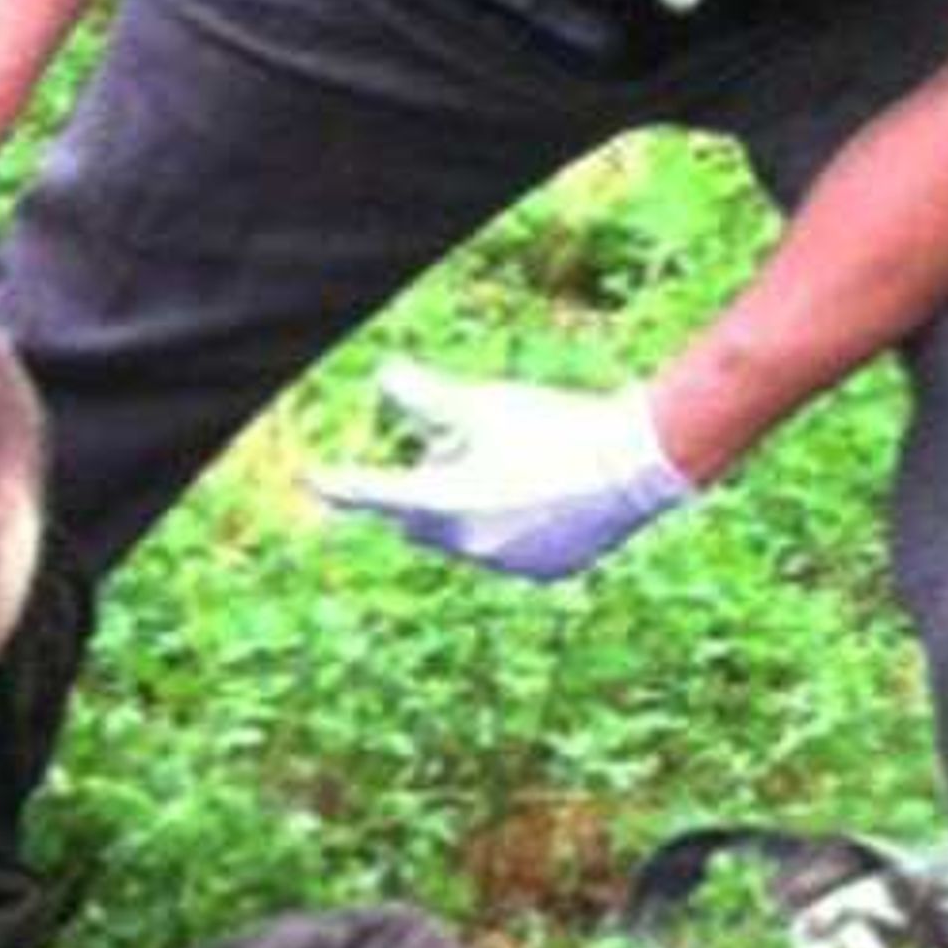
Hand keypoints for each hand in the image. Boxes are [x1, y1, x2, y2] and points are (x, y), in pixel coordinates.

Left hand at [309, 359, 696, 581]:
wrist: (636, 463)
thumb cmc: (553, 426)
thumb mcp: (483, 405)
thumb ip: (425, 396)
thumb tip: (383, 377)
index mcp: (447, 505)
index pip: (378, 495)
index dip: (342, 485)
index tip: (311, 479)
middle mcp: (470, 545)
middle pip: (421, 519)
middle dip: (425, 489)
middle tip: (455, 448)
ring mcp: (508, 565)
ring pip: (466, 536)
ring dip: (469, 508)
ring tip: (515, 465)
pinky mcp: (545, 571)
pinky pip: (508, 550)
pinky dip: (508, 525)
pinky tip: (544, 491)